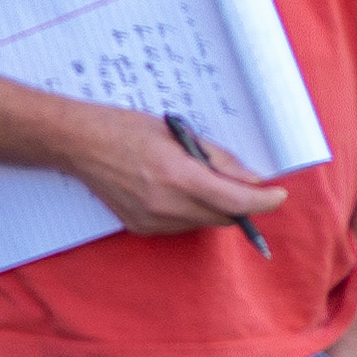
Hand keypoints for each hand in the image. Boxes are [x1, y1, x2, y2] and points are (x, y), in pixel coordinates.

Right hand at [65, 107, 288, 238]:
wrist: (79, 144)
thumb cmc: (127, 129)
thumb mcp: (179, 134)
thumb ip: (219, 159)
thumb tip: (251, 179)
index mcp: (178, 176)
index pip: (236, 200)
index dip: (263, 200)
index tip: (277, 194)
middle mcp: (166, 205)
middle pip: (223, 216)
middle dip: (240, 203)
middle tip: (241, 183)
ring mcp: (151, 220)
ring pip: (204, 223)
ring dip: (214, 207)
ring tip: (198, 180)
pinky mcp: (141, 227)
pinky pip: (181, 226)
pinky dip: (191, 212)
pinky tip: (176, 191)